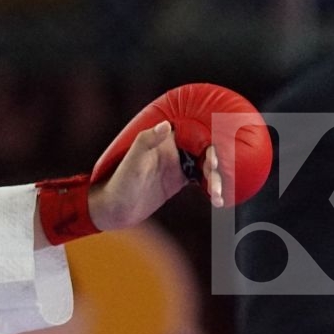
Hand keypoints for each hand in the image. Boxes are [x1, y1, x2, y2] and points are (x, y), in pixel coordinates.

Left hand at [87, 121, 219, 229]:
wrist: (114, 209)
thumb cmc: (120, 182)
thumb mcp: (133, 161)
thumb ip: (147, 141)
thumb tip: (166, 124)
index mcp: (162, 137)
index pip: (193, 130)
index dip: (209, 137)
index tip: (217, 150)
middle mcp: (172, 147)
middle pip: (204, 148)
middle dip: (215, 161)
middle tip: (215, 175)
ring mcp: (176, 164)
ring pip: (205, 165)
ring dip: (216, 178)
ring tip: (217, 195)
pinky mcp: (178, 180)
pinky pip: (202, 179)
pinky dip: (212, 188)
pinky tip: (218, 200)